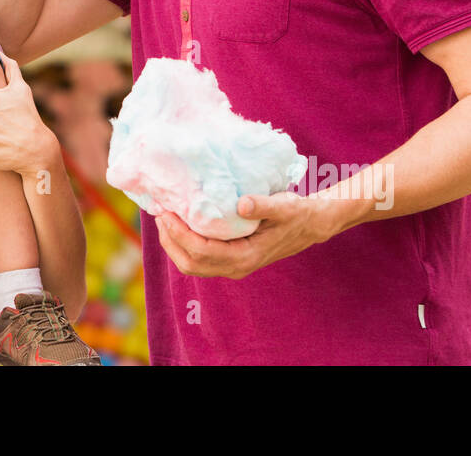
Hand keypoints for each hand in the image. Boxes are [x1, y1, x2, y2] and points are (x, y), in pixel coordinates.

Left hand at [153, 192, 343, 279]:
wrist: (311, 225)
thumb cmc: (297, 214)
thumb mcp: (284, 206)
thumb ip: (263, 206)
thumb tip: (241, 204)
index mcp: (245, 257)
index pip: (201, 252)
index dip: (179, 234)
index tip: (165, 213)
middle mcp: (236, 267)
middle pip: (190, 263)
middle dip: (169, 240)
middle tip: (158, 213)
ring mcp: (232, 265)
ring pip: (191, 264)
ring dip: (173, 243)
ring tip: (163, 217)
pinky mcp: (230, 258)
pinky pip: (199, 257)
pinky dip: (183, 243)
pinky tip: (179, 222)